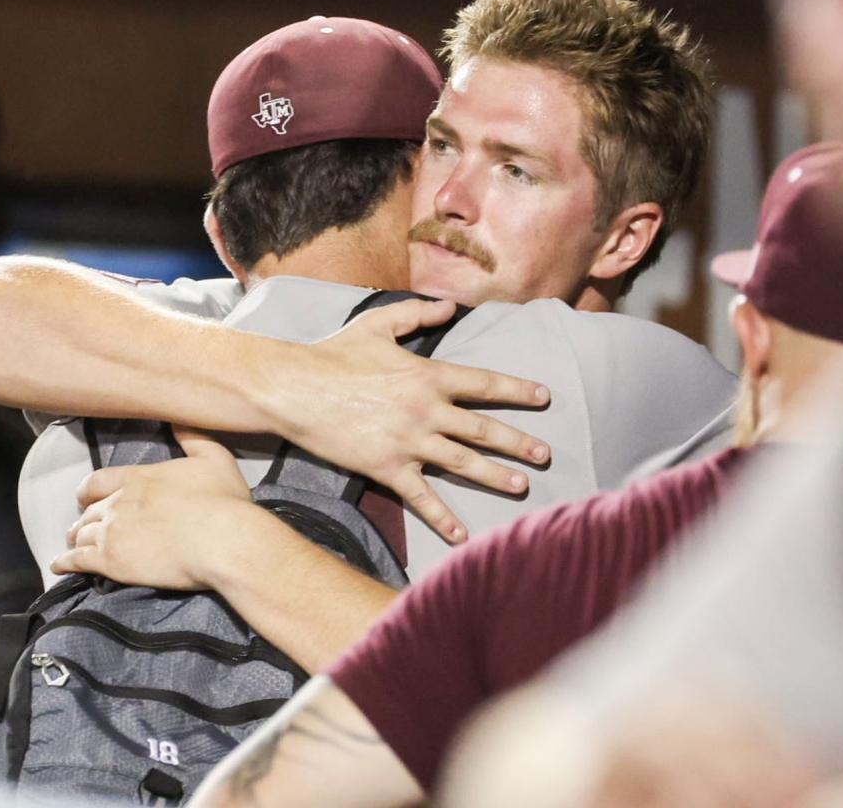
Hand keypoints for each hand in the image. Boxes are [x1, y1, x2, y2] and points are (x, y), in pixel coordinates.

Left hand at [52, 427, 253, 589]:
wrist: (223, 541)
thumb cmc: (223, 501)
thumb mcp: (215, 458)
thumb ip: (194, 437)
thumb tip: (178, 417)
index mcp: (138, 478)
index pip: (97, 481)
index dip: (88, 490)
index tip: (85, 497)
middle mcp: (118, 502)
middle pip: (88, 510)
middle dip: (83, 518)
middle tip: (81, 527)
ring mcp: (112, 532)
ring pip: (81, 535)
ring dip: (75, 540)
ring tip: (72, 546)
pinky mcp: (112, 562)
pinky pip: (78, 561)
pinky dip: (65, 563)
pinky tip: (59, 566)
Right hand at [262, 299, 549, 542]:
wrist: (295, 389)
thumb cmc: (334, 354)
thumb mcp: (377, 324)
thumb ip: (417, 314)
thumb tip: (450, 307)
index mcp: (427, 375)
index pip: (483, 385)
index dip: (517, 391)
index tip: (544, 398)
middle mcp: (425, 411)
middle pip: (483, 429)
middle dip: (518, 442)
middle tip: (546, 453)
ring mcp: (408, 442)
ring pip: (462, 463)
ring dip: (496, 476)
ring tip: (522, 485)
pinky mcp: (387, 468)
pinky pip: (421, 497)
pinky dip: (443, 518)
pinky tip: (462, 536)